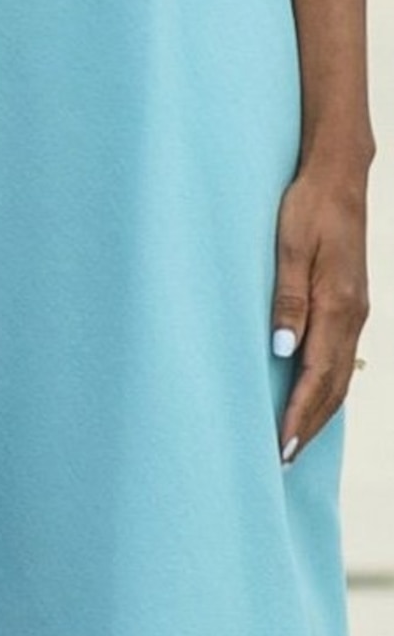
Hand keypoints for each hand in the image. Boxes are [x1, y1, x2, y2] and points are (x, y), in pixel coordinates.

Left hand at [271, 151, 368, 463]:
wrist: (338, 177)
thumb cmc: (306, 207)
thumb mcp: (289, 248)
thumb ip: (286, 299)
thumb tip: (281, 350)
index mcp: (336, 306)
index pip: (316, 376)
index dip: (299, 414)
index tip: (281, 445)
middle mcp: (351, 316)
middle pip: (332, 385)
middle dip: (309, 424)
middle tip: (282, 458)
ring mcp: (355, 311)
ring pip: (340, 374)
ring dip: (318, 409)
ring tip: (295, 438)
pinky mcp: (350, 303)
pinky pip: (340, 356)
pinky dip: (327, 384)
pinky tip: (313, 394)